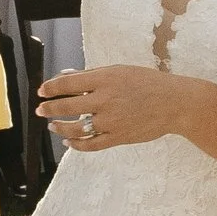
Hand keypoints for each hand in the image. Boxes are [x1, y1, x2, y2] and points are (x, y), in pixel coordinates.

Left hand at [39, 62, 185, 152]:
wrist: (175, 103)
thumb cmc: (148, 83)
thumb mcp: (119, 70)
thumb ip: (91, 75)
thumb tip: (65, 76)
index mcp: (105, 79)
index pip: (68, 83)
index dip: (50, 88)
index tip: (41, 91)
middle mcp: (106, 100)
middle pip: (67, 106)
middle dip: (49, 109)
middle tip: (41, 110)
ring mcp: (112, 121)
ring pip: (76, 128)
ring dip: (59, 128)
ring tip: (53, 126)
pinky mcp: (118, 137)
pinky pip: (91, 145)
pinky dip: (77, 145)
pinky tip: (69, 142)